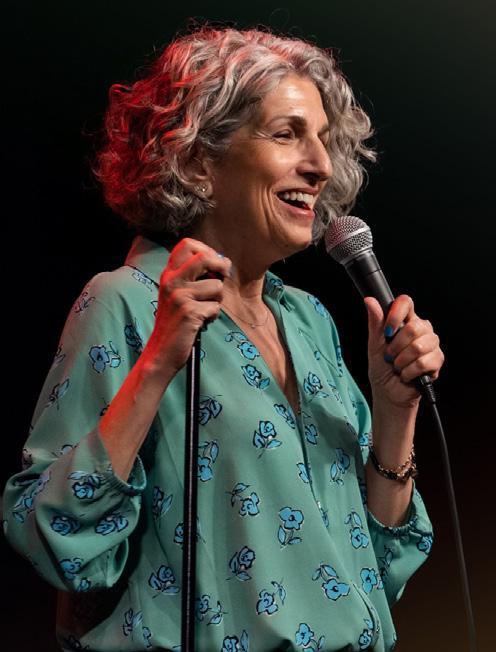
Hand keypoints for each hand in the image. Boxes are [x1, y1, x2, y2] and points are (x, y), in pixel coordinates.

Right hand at [143, 238, 231, 375]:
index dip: (207, 250)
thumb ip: (193, 277)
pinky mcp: (189, 312)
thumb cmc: (175, 323)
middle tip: (223, 277)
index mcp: (168, 274)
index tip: (214, 264)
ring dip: (217, 299)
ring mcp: (179, 296)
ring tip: (204, 310)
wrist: (161, 351)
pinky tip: (201, 322)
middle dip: (221, 266)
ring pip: (216, 286)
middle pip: (204, 257)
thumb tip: (223, 262)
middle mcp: (171, 281)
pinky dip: (213, 316)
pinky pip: (215, 307)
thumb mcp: (177, 294)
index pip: (187, 244)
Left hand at [364, 295, 444, 408]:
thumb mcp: (374, 344)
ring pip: (419, 346)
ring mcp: (432, 344)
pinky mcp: (437, 360)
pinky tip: (407, 374)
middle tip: (390, 356)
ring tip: (398, 366)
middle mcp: (421, 329)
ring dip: (402, 361)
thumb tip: (370, 301)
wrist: (388, 392)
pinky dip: (409, 372)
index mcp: (405, 320)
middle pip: (414, 327)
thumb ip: (375, 322)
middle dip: (396, 347)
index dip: (396, 314)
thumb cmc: (382, 367)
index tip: (387, 331)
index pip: (406, 302)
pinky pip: (424, 363)